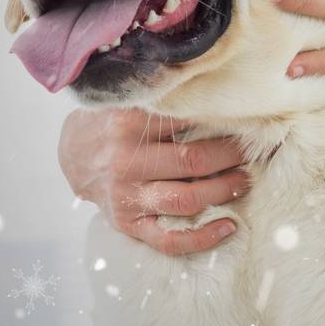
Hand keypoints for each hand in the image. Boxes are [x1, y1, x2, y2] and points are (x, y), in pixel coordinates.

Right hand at [56, 108, 250, 256]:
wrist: (73, 152)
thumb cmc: (114, 120)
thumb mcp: (133, 98)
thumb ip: (167, 95)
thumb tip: (220, 86)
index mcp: (129, 123)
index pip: (190, 120)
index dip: (225, 121)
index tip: (250, 120)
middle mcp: (126, 160)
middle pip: (194, 160)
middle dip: (232, 156)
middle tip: (251, 150)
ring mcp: (126, 195)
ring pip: (186, 200)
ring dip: (224, 191)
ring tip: (244, 181)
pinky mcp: (127, 222)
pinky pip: (168, 239)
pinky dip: (202, 238)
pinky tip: (229, 226)